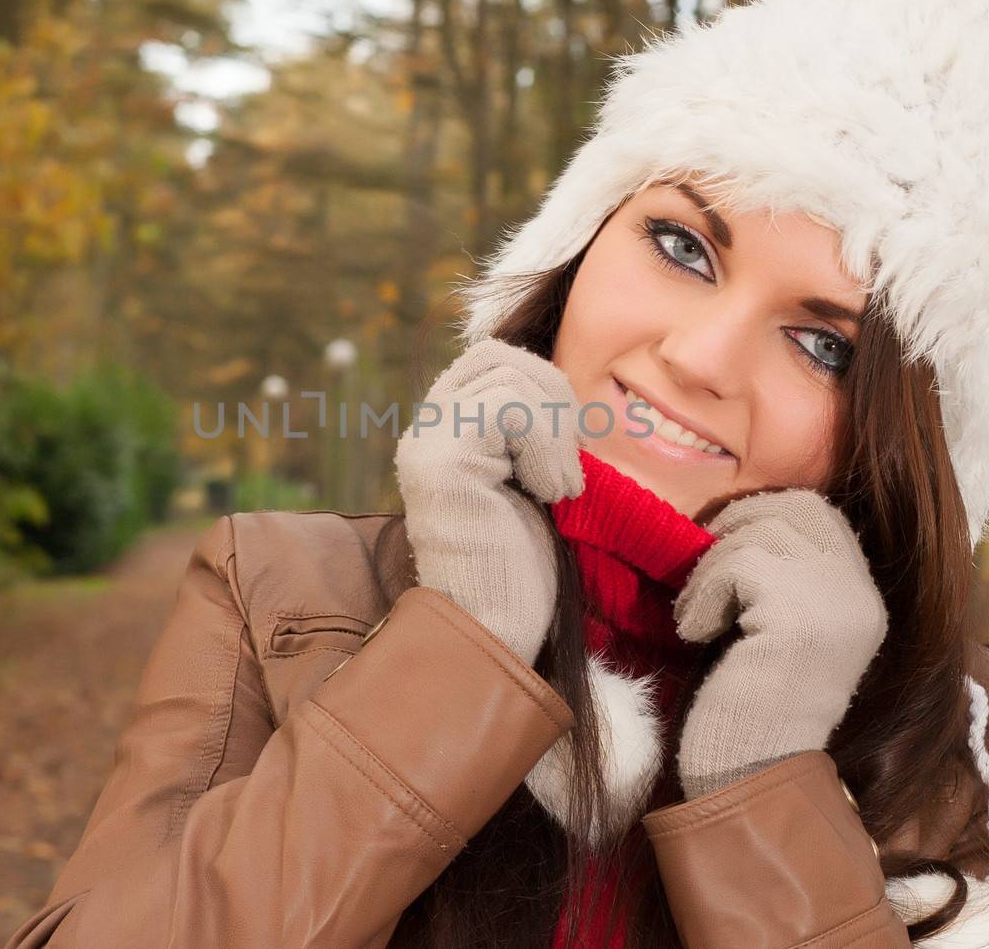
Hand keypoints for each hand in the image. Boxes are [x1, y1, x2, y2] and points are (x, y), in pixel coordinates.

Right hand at [395, 339, 584, 664]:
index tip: (562, 453)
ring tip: (558, 490)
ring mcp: (425, 443)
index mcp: (443, 432)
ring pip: (506, 376)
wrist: (497, 633)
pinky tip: (550, 493)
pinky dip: (546, 446)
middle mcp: (423, 431)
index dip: (542, 386)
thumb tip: (558, 380)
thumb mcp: (530, 479)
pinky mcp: (439, 462)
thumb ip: (528, 429)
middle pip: (497, 356)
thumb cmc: (522, 571)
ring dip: (554, 431)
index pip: (491, 358)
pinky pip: (507, 407)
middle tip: (565, 468)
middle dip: (552, 397)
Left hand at [670, 488, 888, 797]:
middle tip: (706, 577)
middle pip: (791, 509)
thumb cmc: (749, 701)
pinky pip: (735, 567)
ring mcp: (835, 604)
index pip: (819, 513)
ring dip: (710, 571)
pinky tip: (696, 634)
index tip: (725, 551)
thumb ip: (783, 573)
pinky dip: (703, 596)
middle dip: (736, 529)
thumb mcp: (781, 625)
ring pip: (757, 534)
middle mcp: (861, 595)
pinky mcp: (796, 617)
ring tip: (699, 618)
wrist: (749, 774)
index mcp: (864, 599)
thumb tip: (739, 514)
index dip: (765, 515)